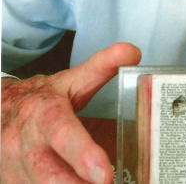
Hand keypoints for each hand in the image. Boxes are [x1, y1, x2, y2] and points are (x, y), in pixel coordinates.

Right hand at [1, 42, 140, 183]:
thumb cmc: (40, 101)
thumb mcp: (69, 82)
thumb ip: (100, 68)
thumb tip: (132, 52)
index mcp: (43, 115)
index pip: (63, 134)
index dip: (83, 155)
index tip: (105, 175)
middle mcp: (24, 145)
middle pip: (49, 174)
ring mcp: (14, 168)